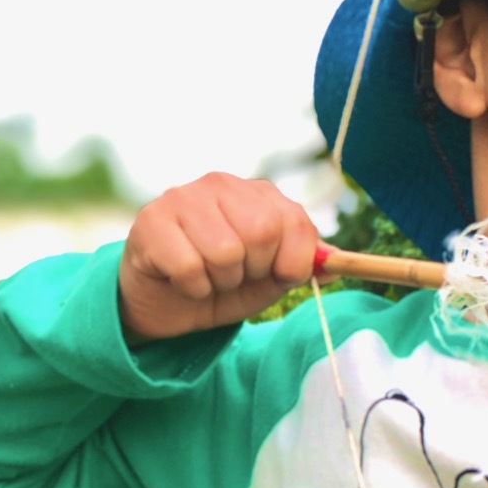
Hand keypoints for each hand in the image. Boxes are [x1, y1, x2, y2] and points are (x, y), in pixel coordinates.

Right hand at [118, 174, 320, 341]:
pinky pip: (189, 267)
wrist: (164, 303)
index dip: (293, 260)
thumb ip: (304, 264)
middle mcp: (221, 184)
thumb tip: (336, 262)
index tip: (277, 275)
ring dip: (221, 281)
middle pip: (261, 232)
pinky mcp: (150, 222)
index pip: (295, 221)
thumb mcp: (272, 278)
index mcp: (258, 193)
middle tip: (235, 276)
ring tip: (208, 277)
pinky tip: (183, 281)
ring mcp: (182, 197)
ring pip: (225, 252)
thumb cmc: (223, 284)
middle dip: (254, 270)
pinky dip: (193, 288)